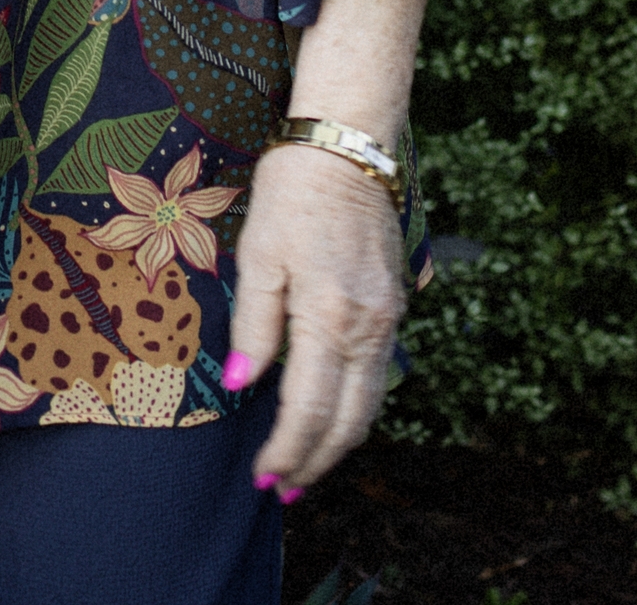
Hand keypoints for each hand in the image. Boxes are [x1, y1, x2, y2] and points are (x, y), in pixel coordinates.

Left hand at [225, 140, 404, 497]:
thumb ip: (253, 327)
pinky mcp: (395, 305)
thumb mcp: (257, 256)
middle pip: (350, 422)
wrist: (348, 147)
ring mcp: (389, 318)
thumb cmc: (291, 194)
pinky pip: (379, 375)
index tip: (263, 478)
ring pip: (371, 404)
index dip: (287, 452)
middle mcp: (370, 328)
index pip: (310, 410)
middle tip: (283, 490)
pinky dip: (355, 408)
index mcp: (330, 318)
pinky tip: (330, 415)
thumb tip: (240, 386)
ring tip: (304, 467)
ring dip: (338, 443)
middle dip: (316, 463)